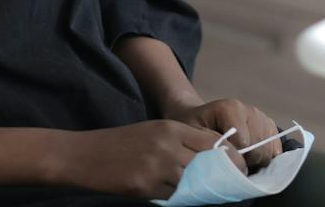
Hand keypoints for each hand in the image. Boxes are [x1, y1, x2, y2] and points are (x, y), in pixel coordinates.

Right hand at [47, 120, 230, 198]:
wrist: (86, 155)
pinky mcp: (146, 187)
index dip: (229, 156)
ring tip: (204, 192)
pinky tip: (174, 194)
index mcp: (170, 128)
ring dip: (199, 189)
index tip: (238, 167)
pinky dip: (177, 197)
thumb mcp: (153, 132)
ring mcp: (157, 167)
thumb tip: (212, 158)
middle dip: (222, 175)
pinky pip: (174, 196)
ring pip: (193, 183)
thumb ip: (180, 142)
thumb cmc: (121, 143)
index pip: (212, 142)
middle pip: (208, 163)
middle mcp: (167, 146)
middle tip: (231, 185)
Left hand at [164, 97, 281, 172]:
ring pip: (269, 152)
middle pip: (258, 149)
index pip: (243, 143)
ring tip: (238, 159)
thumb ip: (210, 147)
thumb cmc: (194, 128)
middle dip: (245, 162)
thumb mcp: (193, 136)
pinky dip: (265, 159)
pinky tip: (250, 158)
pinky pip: (276, 151)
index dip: (234, 158)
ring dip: (255, 162)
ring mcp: (263, 119)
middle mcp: (250, 110)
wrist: (199, 119)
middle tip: (229, 163)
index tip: (222, 162)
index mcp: (230, 108)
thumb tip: (231, 165)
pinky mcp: (271, 128)